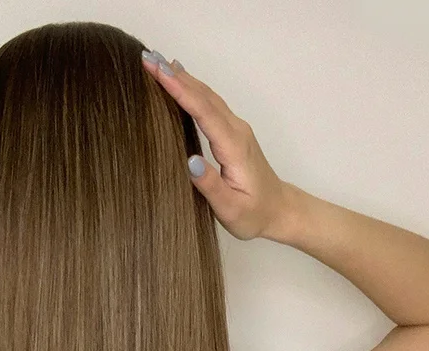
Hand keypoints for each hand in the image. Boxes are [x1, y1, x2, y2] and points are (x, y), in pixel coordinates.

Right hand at [140, 51, 289, 241]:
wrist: (279, 211)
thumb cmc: (254, 214)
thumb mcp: (230, 208)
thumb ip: (210, 185)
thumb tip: (189, 161)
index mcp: (233, 146)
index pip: (203, 111)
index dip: (179, 90)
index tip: (157, 72)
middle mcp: (236, 130)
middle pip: (204, 95)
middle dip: (175, 76)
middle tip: (149, 58)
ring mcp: (236, 128)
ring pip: (207, 96)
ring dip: (183, 78)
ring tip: (158, 63)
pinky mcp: (233, 132)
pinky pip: (210, 103)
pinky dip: (192, 88)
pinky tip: (181, 80)